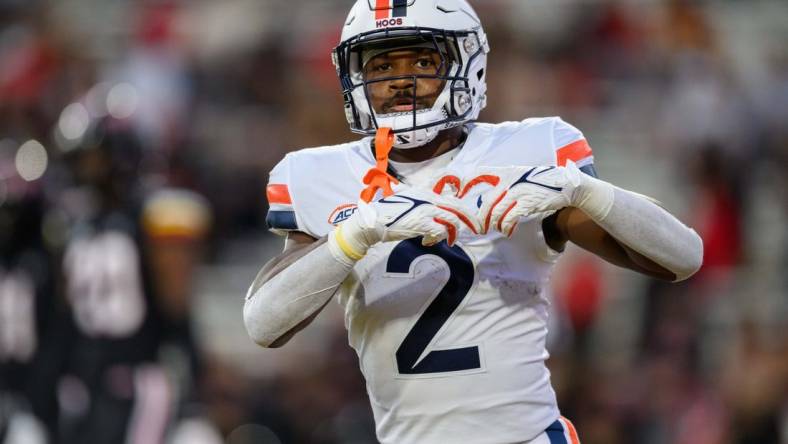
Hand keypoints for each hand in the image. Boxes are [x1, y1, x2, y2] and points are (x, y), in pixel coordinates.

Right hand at [334, 188, 480, 259]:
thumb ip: (422, 200)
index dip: (463, 203)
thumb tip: (437, 206)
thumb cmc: (389, 212)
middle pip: (458, 206)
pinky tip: (427, 242)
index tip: (469, 213)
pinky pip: (440, 231)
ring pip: (452, 220)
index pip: (451, 193)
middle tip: (476, 229)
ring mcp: (425, 210)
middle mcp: (428, 198)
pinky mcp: (421, 223)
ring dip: (453, 233)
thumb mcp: (407, 199)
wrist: (374, 220)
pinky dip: (436, 239)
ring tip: (448, 240)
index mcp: (425, 191)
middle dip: (470, 219)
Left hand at [478, 162, 608, 235]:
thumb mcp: (521, 177)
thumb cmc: (541, 183)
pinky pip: (510, 217)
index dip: (465, 181)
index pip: (480, 173)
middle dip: (480, 217)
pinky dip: (506, 226)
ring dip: (493, 224)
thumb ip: (505, 184)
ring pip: (496, 211)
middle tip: (478, 228)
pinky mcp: (528, 202)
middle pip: (486, 200)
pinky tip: (507, 230)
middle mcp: (510, 180)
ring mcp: (518, 191)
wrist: (566, 184)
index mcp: (507, 172)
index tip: (455, 193)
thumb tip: (488, 198)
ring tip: (495, 229)